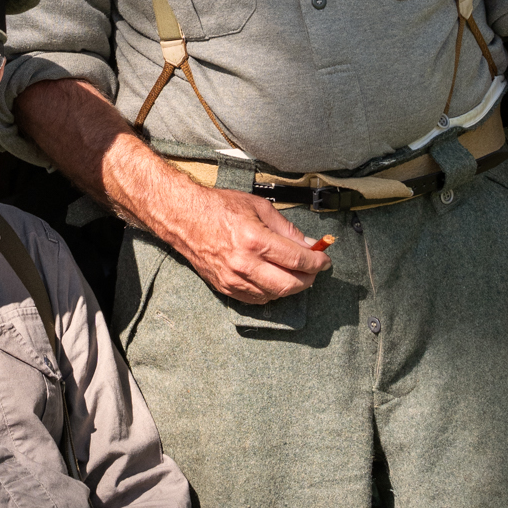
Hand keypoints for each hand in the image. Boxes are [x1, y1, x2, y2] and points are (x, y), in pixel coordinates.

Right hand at [13, 79, 330, 304]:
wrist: (182, 217)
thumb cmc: (218, 206)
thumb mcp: (257, 206)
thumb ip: (285, 228)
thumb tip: (310, 243)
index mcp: (254, 239)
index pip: (297, 259)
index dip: (317, 262)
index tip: (325, 260)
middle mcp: (244, 263)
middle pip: (289, 284)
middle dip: (308, 279)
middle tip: (315, 270)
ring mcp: (233, 279)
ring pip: (274, 296)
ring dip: (291, 288)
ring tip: (298, 275)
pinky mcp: (224, 287)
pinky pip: (256, 300)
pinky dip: (271, 294)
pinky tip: (275, 281)